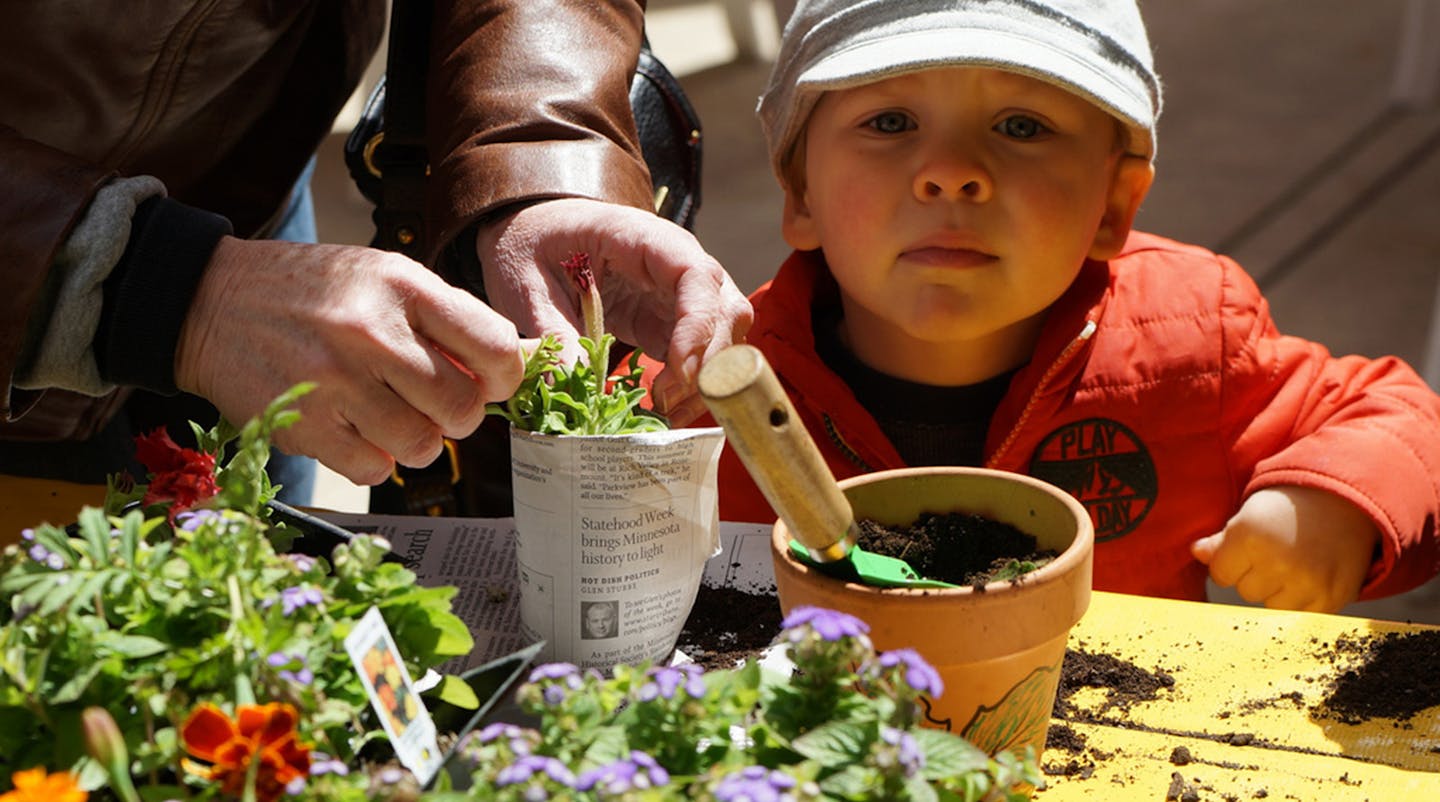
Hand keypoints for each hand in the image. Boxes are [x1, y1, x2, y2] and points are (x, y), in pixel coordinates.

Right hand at [175, 237, 524, 484]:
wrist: (209, 300)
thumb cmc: (311, 292)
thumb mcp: (383, 277)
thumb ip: (445, 318)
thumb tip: (512, 367)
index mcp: (402, 286)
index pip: (494, 347)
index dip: (504, 378)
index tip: (490, 383)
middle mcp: (371, 332)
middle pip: (463, 408)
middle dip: (458, 416)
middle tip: (434, 404)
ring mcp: (334, 381)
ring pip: (422, 446)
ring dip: (416, 441)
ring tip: (389, 414)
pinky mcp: (302, 425)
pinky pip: (374, 469)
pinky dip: (374, 460)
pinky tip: (354, 430)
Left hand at [475, 198, 752, 425]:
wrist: (530, 235)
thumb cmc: (530, 246)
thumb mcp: (527, 287)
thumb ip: (554, 332)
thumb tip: (575, 383)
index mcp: (642, 239)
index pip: (695, 276)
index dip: (698, 324)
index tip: (680, 370)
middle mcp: (674, 263)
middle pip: (724, 309)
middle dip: (707, 363)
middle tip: (667, 403)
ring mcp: (677, 294)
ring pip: (722, 336)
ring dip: (703, 380)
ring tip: (662, 413)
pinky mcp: (669, 321)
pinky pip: (698, 354)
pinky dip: (689, 386)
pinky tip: (663, 411)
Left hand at [1191, 486, 1378, 612]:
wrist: (1345, 503)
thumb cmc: (1289, 508)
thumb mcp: (1250, 514)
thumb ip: (1221, 540)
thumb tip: (1196, 553)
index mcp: (1251, 536)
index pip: (1221, 574)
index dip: (1231, 563)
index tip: (1247, 551)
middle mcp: (1278, 561)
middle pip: (1246, 591)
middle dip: (1255, 575)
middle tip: (1276, 554)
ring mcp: (1307, 583)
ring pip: (1272, 606)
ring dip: (1279, 591)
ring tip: (1294, 564)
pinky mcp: (1331, 598)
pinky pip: (1302, 614)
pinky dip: (1305, 600)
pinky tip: (1312, 575)